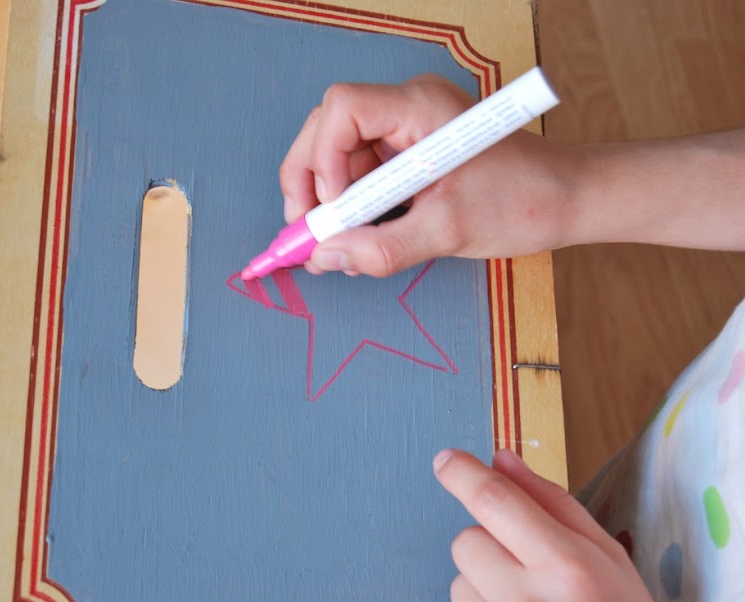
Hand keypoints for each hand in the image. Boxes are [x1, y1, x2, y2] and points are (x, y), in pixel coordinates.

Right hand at [279, 74, 582, 276]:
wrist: (566, 199)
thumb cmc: (523, 202)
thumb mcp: (448, 232)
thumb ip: (383, 248)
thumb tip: (325, 257)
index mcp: (420, 107)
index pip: (342, 108)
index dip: (322, 157)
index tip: (331, 207)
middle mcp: (406, 108)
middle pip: (328, 127)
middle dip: (309, 179)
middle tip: (307, 230)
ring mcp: (406, 128)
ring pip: (338, 152)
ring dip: (327, 197)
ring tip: (330, 241)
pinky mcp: (409, 152)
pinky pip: (361, 171)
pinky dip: (350, 204)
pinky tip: (354, 235)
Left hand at [433, 448, 651, 600]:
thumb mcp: (607, 556)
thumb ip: (551, 502)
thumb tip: (500, 459)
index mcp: (566, 568)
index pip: (494, 502)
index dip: (462, 474)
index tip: (445, 461)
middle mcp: (526, 600)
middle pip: (467, 541)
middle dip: (487, 541)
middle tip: (527, 564)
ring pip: (460, 579)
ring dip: (483, 582)